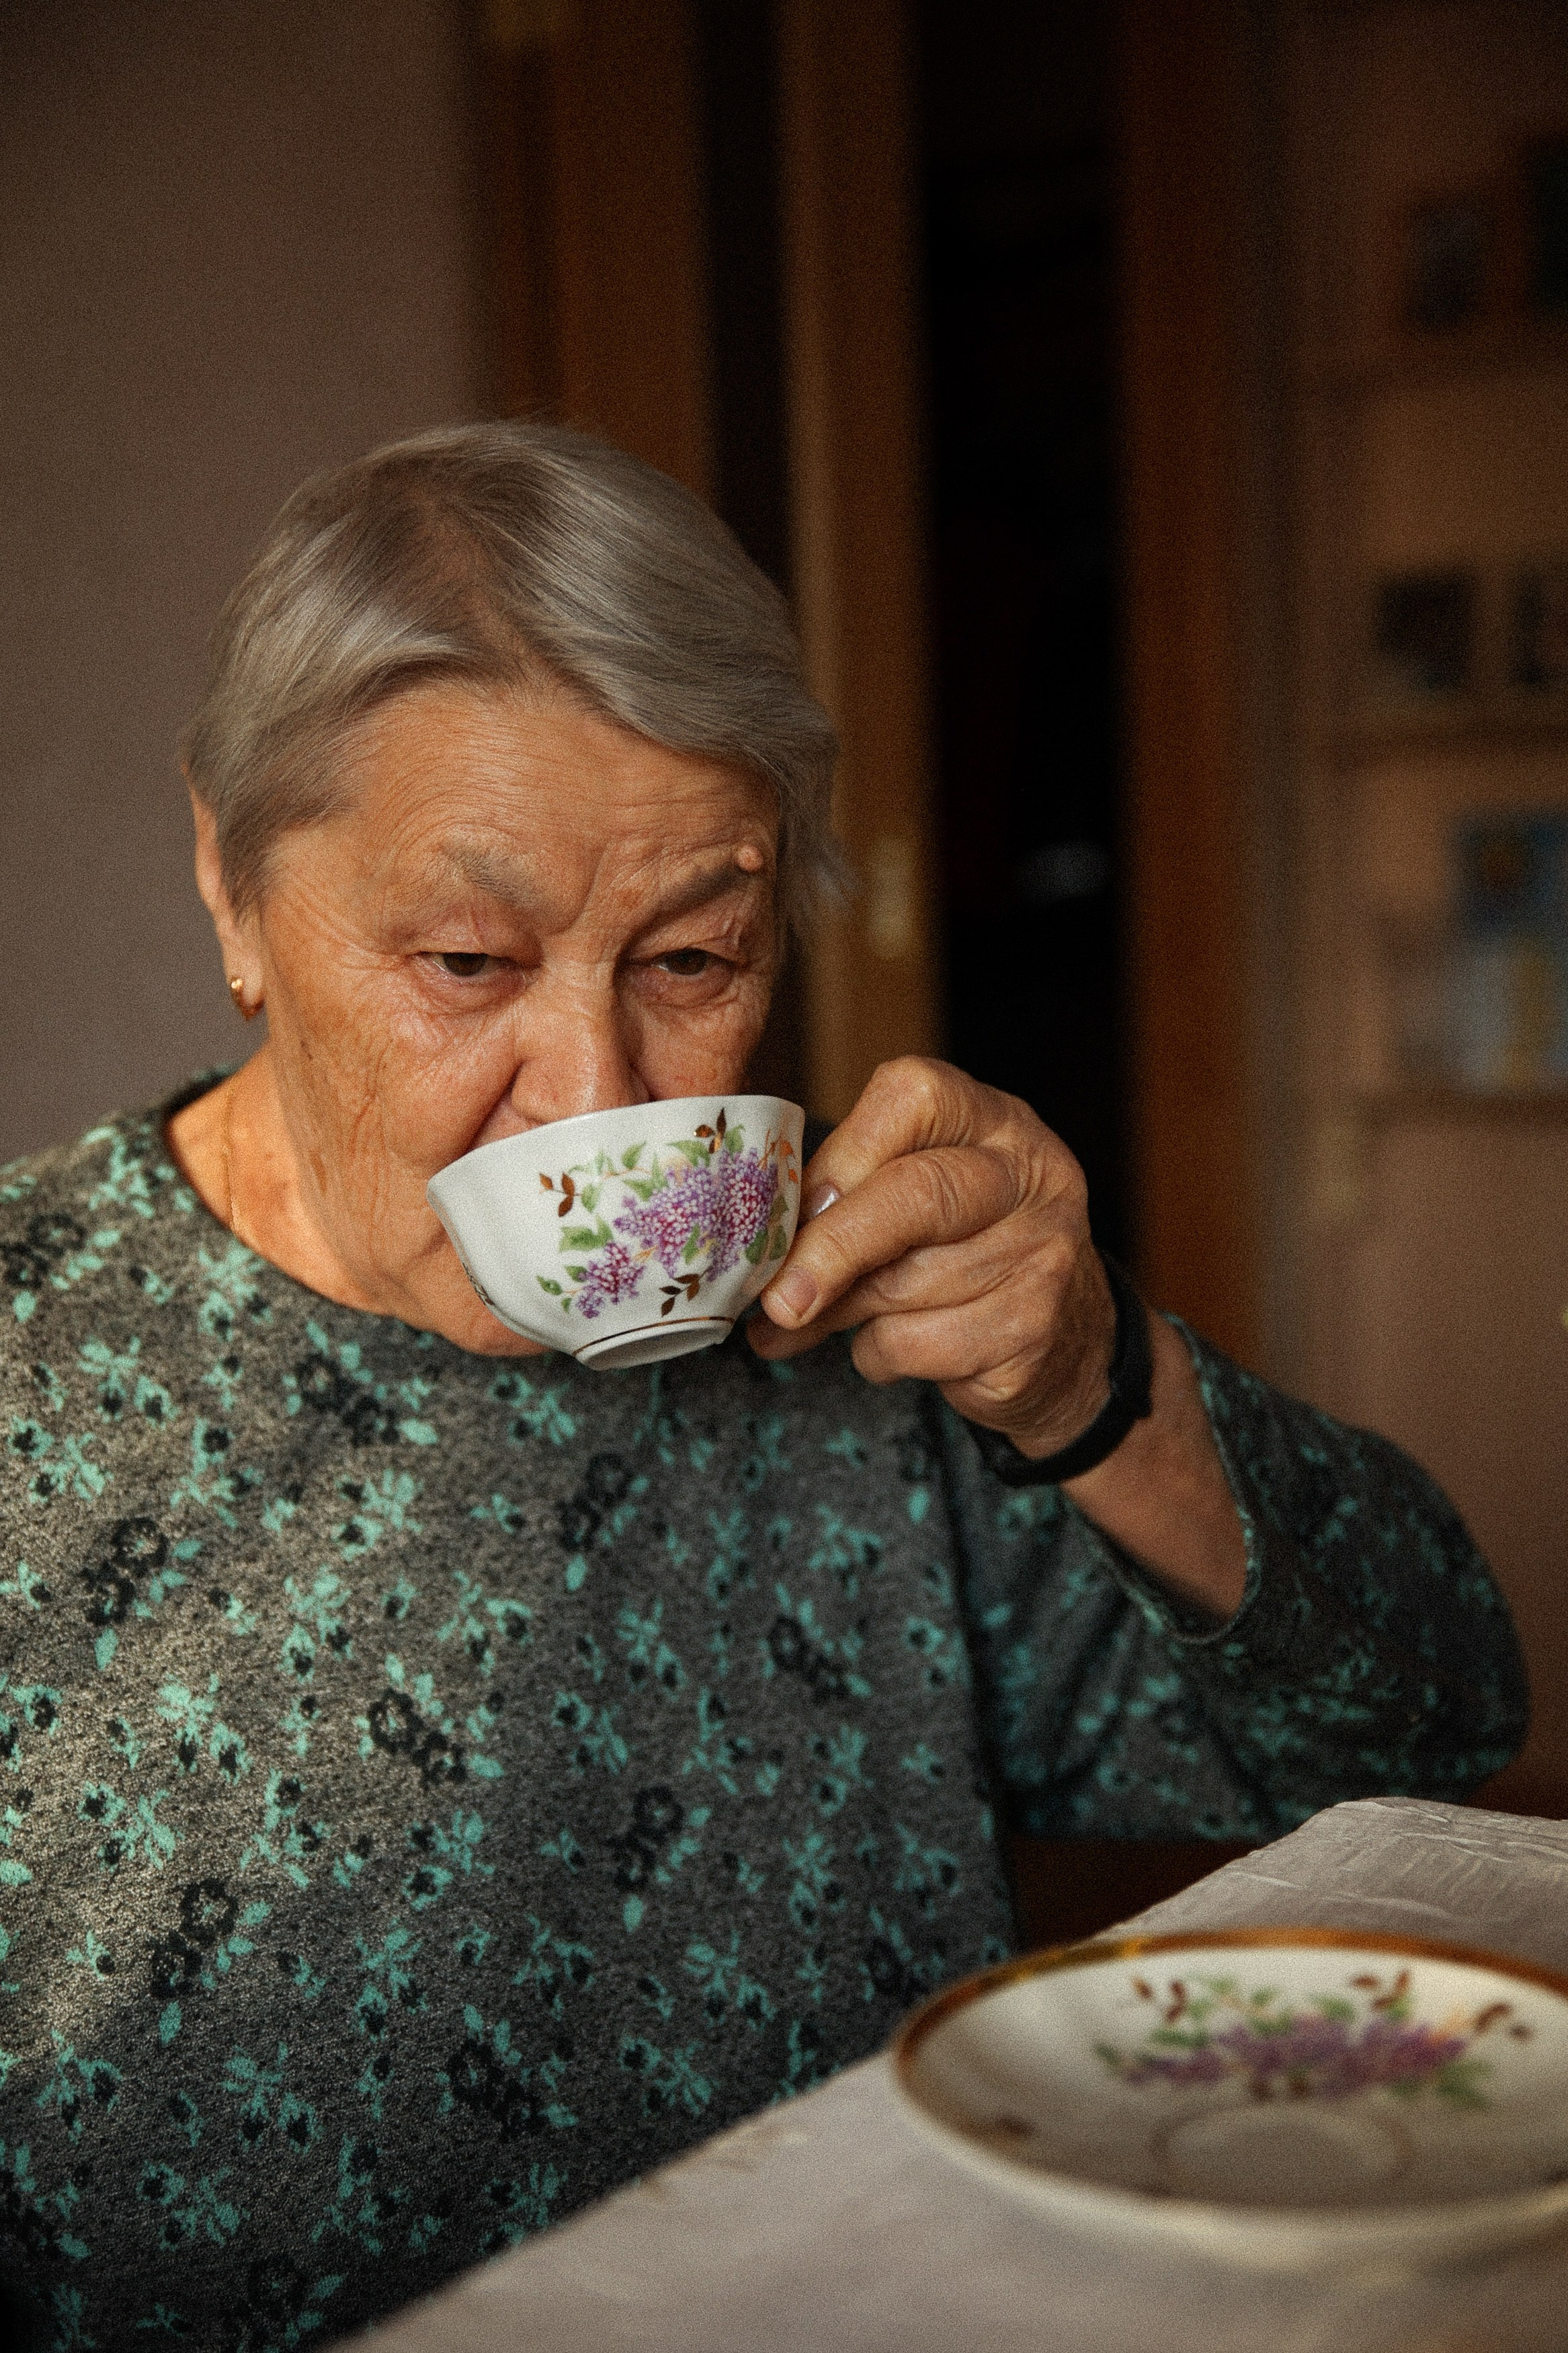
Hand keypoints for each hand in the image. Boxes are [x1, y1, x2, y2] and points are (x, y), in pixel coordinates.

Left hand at [748, 1056, 1247, 1617]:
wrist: (1068, 1344)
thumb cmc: (962, 1251)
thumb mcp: (913, 1197)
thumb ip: (845, 1197)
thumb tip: (756, 1244)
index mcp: (993, 1120)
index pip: (913, 1098)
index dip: (842, 1155)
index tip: (792, 1206)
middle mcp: (1032, 1175)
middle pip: (917, 1195)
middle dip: (831, 1248)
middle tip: (773, 1297)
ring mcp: (1044, 1253)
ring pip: (906, 1283)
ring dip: (840, 1314)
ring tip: (818, 1319)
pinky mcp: (1033, 1331)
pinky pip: (920, 1346)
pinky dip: (880, 1355)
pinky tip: (892, 1346)